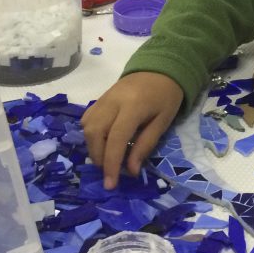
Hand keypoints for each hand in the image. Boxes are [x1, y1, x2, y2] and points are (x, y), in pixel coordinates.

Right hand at [81, 72, 183, 188]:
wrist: (159, 69)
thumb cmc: (166, 97)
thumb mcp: (162, 122)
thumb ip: (145, 145)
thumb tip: (130, 171)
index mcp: (133, 106)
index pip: (116, 138)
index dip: (111, 163)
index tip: (110, 184)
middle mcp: (113, 101)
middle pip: (95, 133)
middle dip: (99, 158)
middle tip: (110, 172)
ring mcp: (103, 98)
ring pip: (87, 127)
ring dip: (93, 148)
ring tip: (106, 159)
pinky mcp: (100, 98)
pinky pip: (87, 118)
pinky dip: (90, 135)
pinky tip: (101, 142)